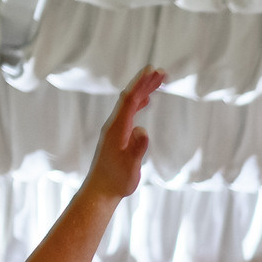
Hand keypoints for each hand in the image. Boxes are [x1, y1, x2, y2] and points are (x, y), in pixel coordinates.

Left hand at [83, 67, 163, 200]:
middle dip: (144, 83)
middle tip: (160, 71)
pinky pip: (129, 112)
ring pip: (130, 104)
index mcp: (117, 128)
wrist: (101, 190)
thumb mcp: (131, 166)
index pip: (129, 100)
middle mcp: (114, 125)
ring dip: (143, 90)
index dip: (140, 84)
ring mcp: (115, 129)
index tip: (152, 71)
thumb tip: (144, 130)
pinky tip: (146, 100)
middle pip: (130, 98)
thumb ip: (137, 149)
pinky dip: (139, 102)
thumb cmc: (117, 180)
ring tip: (157, 80)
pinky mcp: (118, 135)